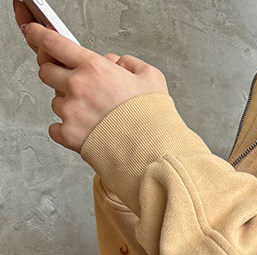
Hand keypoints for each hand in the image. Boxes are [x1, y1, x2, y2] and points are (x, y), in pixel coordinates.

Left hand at [15, 4, 168, 152]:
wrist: (152, 152)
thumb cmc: (154, 120)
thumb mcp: (152, 78)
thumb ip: (130, 63)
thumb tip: (116, 63)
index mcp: (94, 68)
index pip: (53, 42)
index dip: (39, 34)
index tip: (34, 33)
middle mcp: (78, 86)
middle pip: (46, 71)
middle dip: (57, 74)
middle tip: (75, 85)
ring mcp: (70, 112)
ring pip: (54, 102)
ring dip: (68, 105)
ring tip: (93, 116)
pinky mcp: (69, 135)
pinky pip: (56, 129)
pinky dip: (67, 130)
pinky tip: (86, 132)